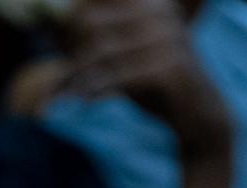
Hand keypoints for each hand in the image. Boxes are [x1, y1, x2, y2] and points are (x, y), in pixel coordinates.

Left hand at [58, 0, 234, 187]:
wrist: (197, 116)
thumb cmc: (153, 85)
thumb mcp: (121, 57)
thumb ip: (93, 41)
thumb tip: (49, 26)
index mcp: (147, 2)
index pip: (90, 5)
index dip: (68, 27)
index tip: (62, 53)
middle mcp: (158, 10)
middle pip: (89, 25)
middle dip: (70, 56)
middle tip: (61, 85)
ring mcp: (166, 36)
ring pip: (99, 53)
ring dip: (76, 79)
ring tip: (64, 97)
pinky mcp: (169, 65)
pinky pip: (117, 76)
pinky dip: (94, 91)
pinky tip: (82, 103)